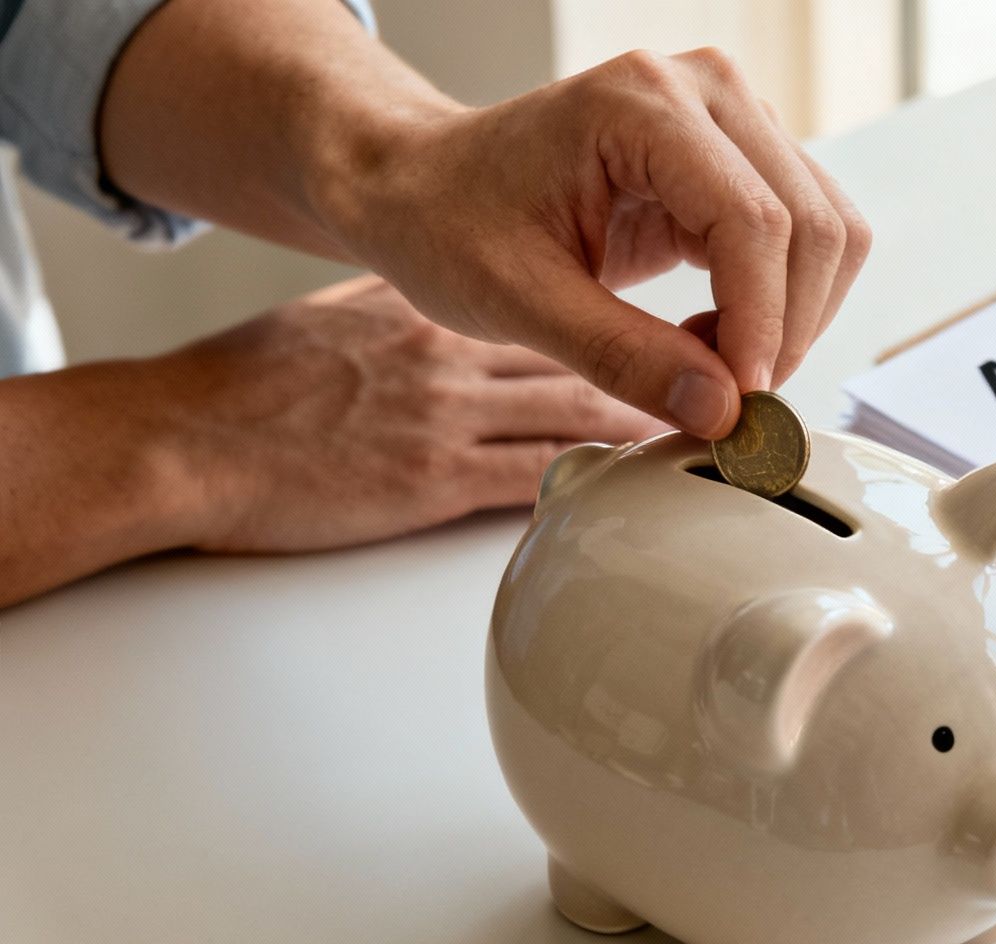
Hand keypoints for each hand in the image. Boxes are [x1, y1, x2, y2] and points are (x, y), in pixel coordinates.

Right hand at [155, 277, 666, 551]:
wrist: (180, 439)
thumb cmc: (247, 388)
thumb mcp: (335, 320)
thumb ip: (404, 312)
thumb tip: (446, 306)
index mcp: (430, 313)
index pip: (548, 314)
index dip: (617, 329)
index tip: (670, 342)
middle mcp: (451, 355)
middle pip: (584, 359)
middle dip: (660, 375)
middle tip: (729, 392)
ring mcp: (447, 416)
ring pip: (578, 415)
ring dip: (650, 430)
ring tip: (715, 443)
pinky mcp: (434, 481)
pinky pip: (537, 481)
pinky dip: (597, 486)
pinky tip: (645, 498)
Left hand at [317, 49, 871, 438]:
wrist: (423, 187)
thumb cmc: (450, 221)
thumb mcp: (519, 304)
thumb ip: (624, 358)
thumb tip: (721, 412)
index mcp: (642, 103)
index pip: (753, 220)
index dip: (761, 323)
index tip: (739, 403)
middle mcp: (704, 90)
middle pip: (813, 225)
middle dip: (786, 329)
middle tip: (729, 401)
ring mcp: (732, 118)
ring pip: (829, 232)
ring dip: (792, 318)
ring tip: (711, 361)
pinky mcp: (740, 159)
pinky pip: (807, 238)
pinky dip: (781, 303)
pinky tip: (714, 331)